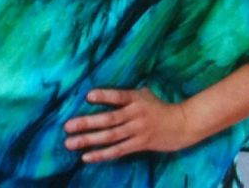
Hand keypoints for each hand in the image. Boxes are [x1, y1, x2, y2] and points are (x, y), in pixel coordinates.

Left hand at [64, 87, 189, 162]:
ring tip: (70, 143)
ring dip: (88, 140)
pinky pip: (117, 151)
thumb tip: (105, 92)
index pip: (118, 96)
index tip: (88, 96)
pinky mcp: (139, 145)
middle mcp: (135, 114)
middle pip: (108, 119)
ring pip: (109, 137)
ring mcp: (137, 131)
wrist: (181, 125)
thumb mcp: (144, 94)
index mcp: (135, 98)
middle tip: (67, 126)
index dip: (104, 96)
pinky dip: (101, 154)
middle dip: (86, 123)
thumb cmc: (159, 107)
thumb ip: (126, 95)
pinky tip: (86, 157)